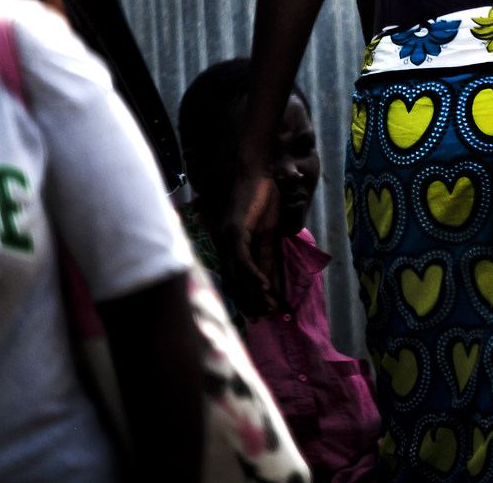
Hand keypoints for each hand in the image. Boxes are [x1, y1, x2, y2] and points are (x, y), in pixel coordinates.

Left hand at [220, 165, 282, 316]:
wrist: (258, 174)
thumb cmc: (262, 200)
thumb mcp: (267, 235)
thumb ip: (265, 257)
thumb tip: (266, 283)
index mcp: (231, 248)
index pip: (236, 280)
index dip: (248, 299)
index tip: (262, 315)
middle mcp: (224, 247)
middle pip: (233, 283)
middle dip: (249, 303)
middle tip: (265, 317)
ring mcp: (227, 239)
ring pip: (236, 275)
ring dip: (253, 293)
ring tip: (268, 306)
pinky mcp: (234, 231)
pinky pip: (241, 259)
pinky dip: (252, 274)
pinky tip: (264, 285)